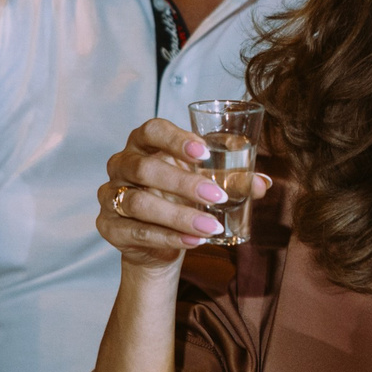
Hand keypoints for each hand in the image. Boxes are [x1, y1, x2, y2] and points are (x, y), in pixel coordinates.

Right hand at [95, 117, 269, 278]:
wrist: (161, 241)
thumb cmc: (183, 198)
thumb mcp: (208, 183)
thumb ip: (233, 180)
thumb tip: (262, 183)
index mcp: (144, 143)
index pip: (152, 130)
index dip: (175, 139)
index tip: (204, 153)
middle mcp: (122, 164)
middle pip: (145, 168)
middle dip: (184, 183)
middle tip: (218, 196)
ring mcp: (110, 196)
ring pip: (139, 203)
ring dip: (178, 215)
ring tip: (212, 226)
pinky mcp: (109, 227)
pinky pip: (136, 232)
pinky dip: (168, 237)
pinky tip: (194, 240)